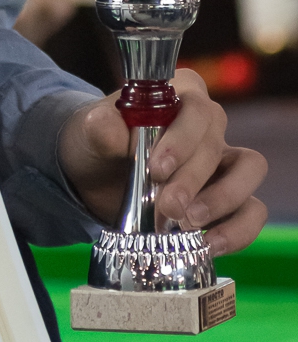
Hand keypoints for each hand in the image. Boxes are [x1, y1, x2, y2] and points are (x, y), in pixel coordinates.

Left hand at [59, 68, 267, 255]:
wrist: (94, 178)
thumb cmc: (98, 143)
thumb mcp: (89, 132)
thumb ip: (100, 127)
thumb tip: (112, 128)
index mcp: (180, 95)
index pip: (196, 110)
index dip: (182, 141)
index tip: (157, 169)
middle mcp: (208, 125)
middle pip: (216, 146)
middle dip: (192, 180)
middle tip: (167, 205)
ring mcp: (222, 161)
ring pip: (250, 171)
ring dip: (224, 200)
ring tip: (188, 224)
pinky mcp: (228, 198)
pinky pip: (252, 211)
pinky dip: (237, 231)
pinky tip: (206, 246)